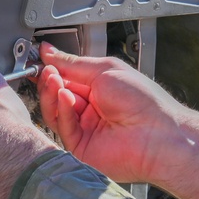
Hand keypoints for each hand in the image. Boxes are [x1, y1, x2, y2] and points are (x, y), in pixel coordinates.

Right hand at [37, 43, 198, 198]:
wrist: (158, 134)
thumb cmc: (144, 102)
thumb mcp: (105, 70)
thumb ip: (73, 63)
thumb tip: (49, 52)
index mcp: (98, 90)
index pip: (66, 78)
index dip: (52, 69)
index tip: (39, 59)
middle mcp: (90, 109)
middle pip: (56, 95)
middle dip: (50, 80)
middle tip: (46, 70)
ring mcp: (85, 128)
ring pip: (55, 112)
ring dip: (51, 93)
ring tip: (54, 79)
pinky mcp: (80, 147)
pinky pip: (62, 127)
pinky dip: (62, 109)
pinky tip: (66, 97)